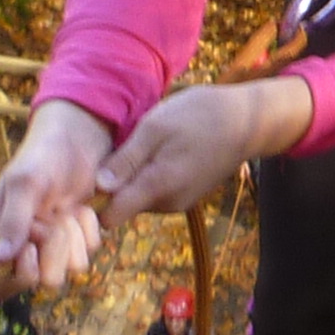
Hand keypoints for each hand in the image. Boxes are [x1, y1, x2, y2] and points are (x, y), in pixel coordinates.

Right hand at [0, 101, 114, 288]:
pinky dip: (89, 229)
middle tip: (52, 219)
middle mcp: (23, 248)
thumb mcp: (24, 183)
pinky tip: (81, 208)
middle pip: (41, 281)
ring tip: (67, 209)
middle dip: (53, 251)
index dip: (17, 275)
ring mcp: (53, 246)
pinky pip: (89, 251)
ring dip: (73, 238)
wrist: (77, 138)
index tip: (30, 250)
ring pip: (70, 269)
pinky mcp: (78, 239)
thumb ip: (12, 222)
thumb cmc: (42, 155)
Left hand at [90, 76, 313, 224]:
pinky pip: (155, 191)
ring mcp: (179, 201)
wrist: (249, 121)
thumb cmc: (201, 116)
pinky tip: (160, 150)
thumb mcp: (156, 127)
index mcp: (157, 187)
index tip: (85, 182)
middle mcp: (167, 203)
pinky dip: (150, 175)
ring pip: (138, 197)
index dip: (92, 206)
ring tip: (142, 145)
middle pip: (122, 206)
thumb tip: (97, 187)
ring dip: (133, 177)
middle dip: (114, 185)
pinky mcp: (187, 195)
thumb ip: (127, 159)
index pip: (111, 218)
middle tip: (118, 148)